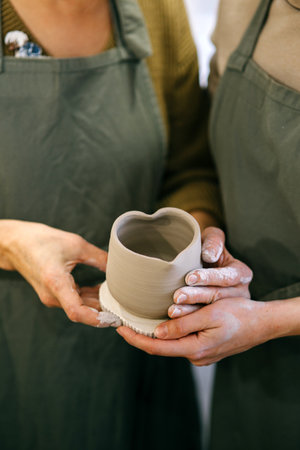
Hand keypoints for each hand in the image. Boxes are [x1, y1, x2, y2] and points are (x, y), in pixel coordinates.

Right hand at [1, 220, 118, 326]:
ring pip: (79, 306)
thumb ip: (100, 258)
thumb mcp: (77, 245)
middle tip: (124, 306)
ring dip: (97, 303)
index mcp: (56, 282)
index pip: (77, 312)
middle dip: (103, 310)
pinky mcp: (53, 294)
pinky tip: (101, 290)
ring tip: (116, 296)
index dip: (97, 319)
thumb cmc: (43, 241)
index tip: (113, 319)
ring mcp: (51, 296)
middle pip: (82, 310)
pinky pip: (73, 301)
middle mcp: (52, 294)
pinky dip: (88, 298)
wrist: (18, 243)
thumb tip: (120, 268)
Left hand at [117, 297, 273, 364]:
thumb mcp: (210, 315)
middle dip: (141, 336)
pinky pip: (181, 342)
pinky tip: (161, 322)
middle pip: (161, 347)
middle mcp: (195, 357)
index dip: (135, 338)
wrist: (262, 323)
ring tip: (137, 320)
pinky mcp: (204, 349)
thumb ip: (182, 325)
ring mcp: (200, 355)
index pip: (157, 347)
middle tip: (123, 322)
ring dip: (154, 334)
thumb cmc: (238, 315)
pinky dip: (168, 334)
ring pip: (170, 344)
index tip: (119, 328)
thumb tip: (157, 332)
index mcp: (195, 350)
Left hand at [169, 227, 252, 318]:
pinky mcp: (218, 318)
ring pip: (210, 312)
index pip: (227, 277)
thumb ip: (214, 242)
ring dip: (190, 311)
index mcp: (242, 273)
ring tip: (173, 310)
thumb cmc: (209, 247)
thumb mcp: (214, 238)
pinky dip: (187, 320)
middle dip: (196, 296)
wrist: (208, 262)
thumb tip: (209, 256)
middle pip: (217, 296)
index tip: (189, 277)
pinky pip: (203, 321)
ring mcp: (230, 307)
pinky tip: (174, 321)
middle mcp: (240, 293)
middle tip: (177, 296)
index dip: (208, 277)